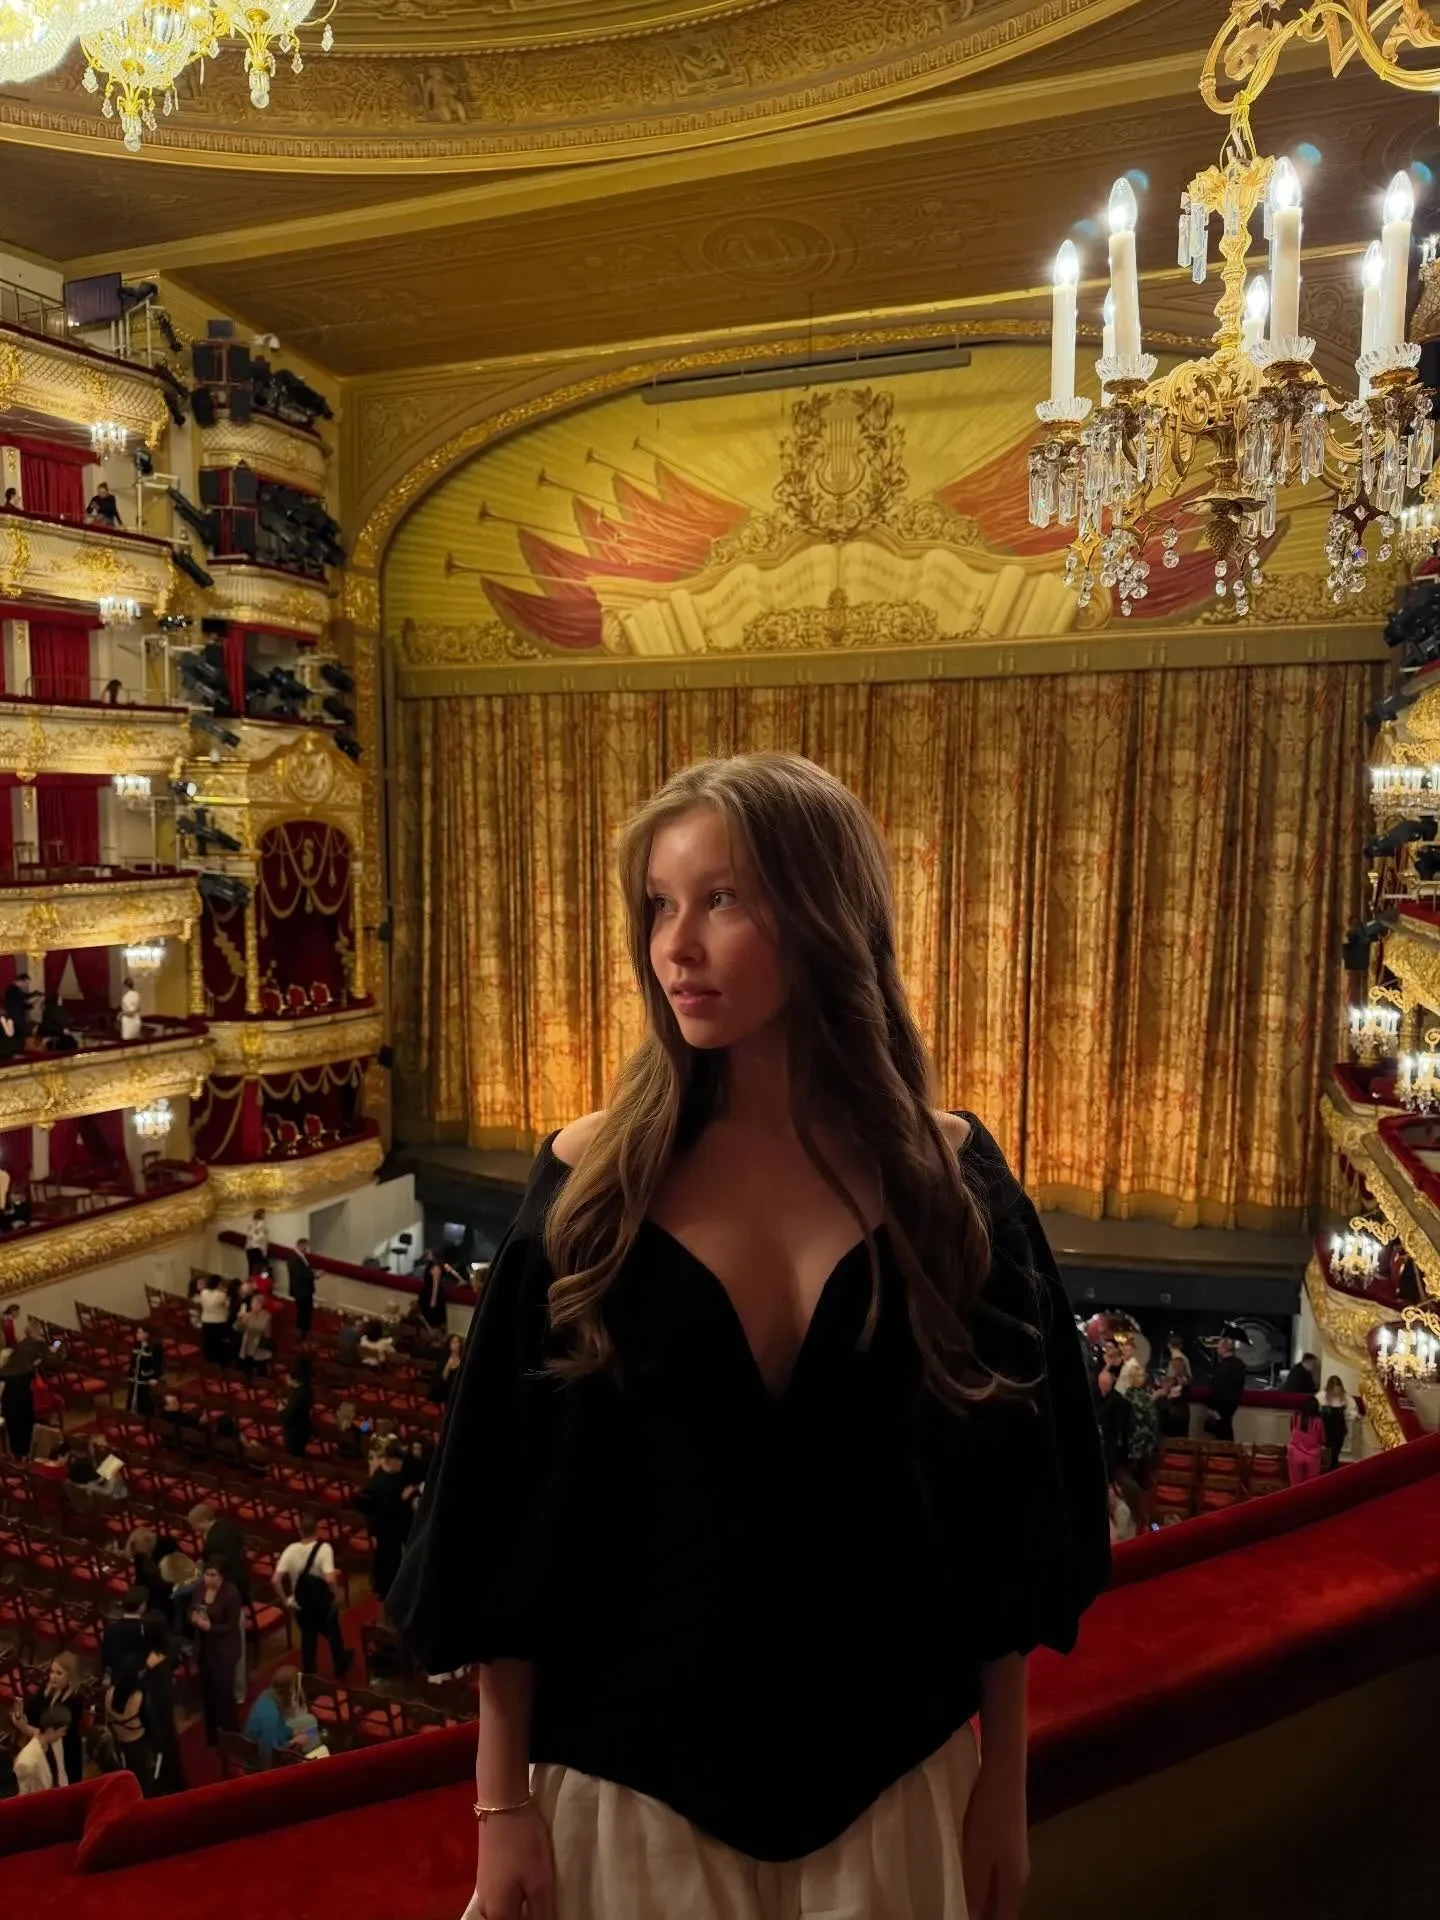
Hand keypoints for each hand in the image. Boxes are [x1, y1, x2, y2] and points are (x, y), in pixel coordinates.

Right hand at [465, 1805, 554, 1919]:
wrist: (502, 1805)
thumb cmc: (523, 1844)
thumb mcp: (539, 1882)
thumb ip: (542, 1915)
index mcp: (499, 1915)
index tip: (549, 1909)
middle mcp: (487, 1910)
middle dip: (532, 1917)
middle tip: (549, 1903)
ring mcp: (485, 1893)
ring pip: (509, 1913)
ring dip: (526, 1910)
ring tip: (544, 1899)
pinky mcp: (487, 1878)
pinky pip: (505, 1901)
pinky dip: (519, 1900)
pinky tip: (531, 1889)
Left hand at [962, 1762, 1028, 1919]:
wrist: (1003, 1771)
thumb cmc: (990, 1816)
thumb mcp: (977, 1856)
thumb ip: (975, 1891)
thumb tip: (972, 1919)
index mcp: (1013, 1885)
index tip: (962, 1919)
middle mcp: (1018, 1874)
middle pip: (1002, 1908)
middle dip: (982, 1915)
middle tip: (955, 1911)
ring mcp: (1013, 1856)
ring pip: (997, 1890)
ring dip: (981, 1899)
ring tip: (956, 1899)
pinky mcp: (1005, 1840)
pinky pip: (993, 1872)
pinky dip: (980, 1880)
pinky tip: (964, 1873)